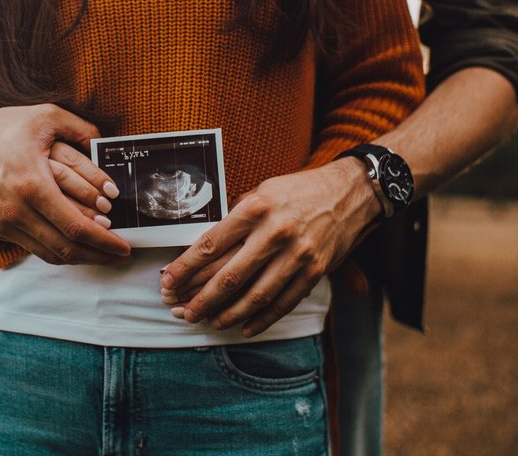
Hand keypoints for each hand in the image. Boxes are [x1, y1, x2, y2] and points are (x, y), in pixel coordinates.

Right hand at [0, 102, 130, 264]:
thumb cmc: (2, 126)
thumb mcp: (46, 116)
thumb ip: (82, 129)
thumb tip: (108, 144)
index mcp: (32, 185)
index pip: (76, 227)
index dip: (105, 241)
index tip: (125, 246)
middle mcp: (16, 211)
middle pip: (66, 248)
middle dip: (99, 255)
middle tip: (121, 254)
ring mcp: (3, 224)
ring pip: (50, 254)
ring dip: (80, 257)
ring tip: (103, 253)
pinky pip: (34, 248)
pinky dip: (59, 249)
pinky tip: (76, 244)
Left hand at [159, 158, 380, 336]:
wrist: (351, 192)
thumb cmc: (299, 190)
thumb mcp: (262, 191)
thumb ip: (236, 218)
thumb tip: (205, 247)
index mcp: (255, 208)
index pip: (210, 245)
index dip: (184, 268)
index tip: (167, 281)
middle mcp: (274, 233)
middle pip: (229, 276)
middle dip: (200, 299)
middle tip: (182, 312)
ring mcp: (297, 255)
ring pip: (255, 295)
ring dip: (228, 314)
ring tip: (209, 322)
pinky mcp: (315, 271)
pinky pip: (283, 302)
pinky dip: (262, 319)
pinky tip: (244, 328)